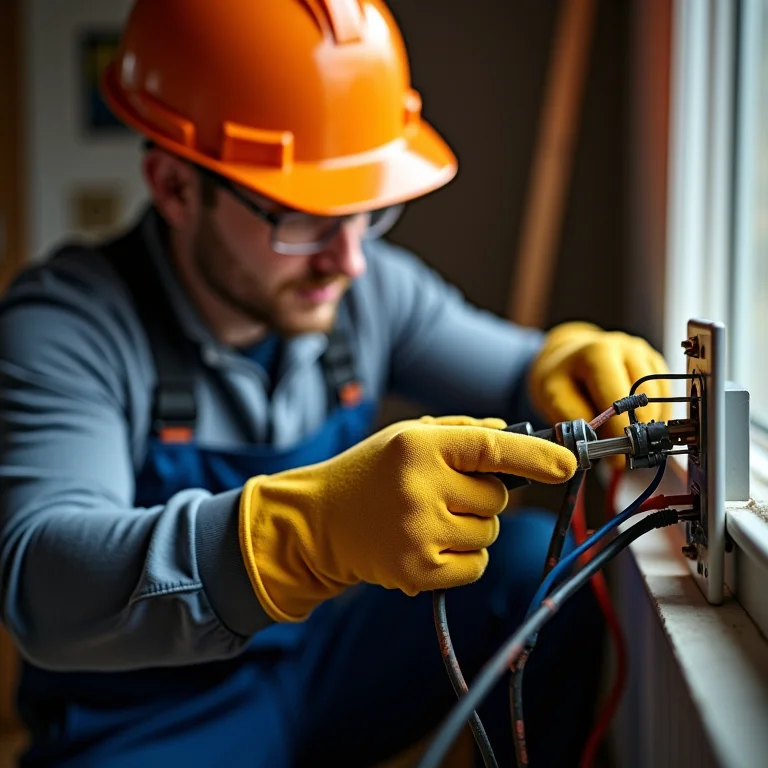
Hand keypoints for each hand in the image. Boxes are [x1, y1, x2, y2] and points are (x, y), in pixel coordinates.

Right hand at [239, 415, 575, 621]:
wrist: (320, 523)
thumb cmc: (370, 472)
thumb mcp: (408, 436)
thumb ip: (463, 432)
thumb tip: (516, 434)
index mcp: (420, 447)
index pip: (492, 449)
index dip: (535, 456)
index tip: (568, 464)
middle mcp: (421, 488)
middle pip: (498, 498)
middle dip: (483, 496)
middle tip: (443, 493)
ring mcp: (420, 532)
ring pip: (490, 533)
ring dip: (473, 527)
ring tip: (429, 518)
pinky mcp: (419, 571)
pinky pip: (476, 565)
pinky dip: (464, 557)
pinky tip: (428, 542)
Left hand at [528, 322, 671, 458]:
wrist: (571, 357)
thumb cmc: (562, 378)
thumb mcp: (553, 396)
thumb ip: (574, 417)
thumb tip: (599, 442)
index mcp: (599, 353)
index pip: (618, 395)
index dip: (618, 429)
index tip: (616, 455)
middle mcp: (628, 349)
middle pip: (645, 398)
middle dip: (635, 429)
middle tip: (623, 453)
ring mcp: (646, 356)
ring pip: (659, 400)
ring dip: (646, 425)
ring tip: (625, 439)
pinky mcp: (656, 366)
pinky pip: (665, 398)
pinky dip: (653, 417)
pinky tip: (634, 425)